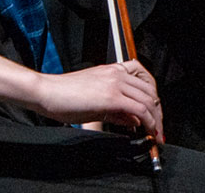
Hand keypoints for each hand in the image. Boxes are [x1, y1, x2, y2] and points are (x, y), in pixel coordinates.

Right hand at [29, 60, 162, 138]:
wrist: (46, 92)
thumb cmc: (62, 95)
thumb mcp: (94, 102)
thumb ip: (116, 110)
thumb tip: (132, 120)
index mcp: (111, 71)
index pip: (144, 80)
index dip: (152, 99)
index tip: (153, 114)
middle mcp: (115, 74)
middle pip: (150, 91)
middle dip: (157, 112)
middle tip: (157, 128)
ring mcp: (114, 84)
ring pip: (149, 100)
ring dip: (155, 119)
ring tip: (154, 133)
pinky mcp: (111, 97)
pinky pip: (140, 110)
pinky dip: (148, 122)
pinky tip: (146, 131)